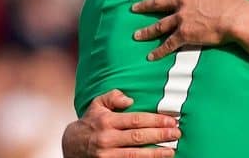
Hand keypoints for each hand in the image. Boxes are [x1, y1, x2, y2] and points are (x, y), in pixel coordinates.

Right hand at [62, 89, 179, 157]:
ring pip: (136, 155)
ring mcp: (107, 155)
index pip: (136, 120)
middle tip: (177, 134)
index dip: (155, 121)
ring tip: (172, 150)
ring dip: (156, 153)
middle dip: (160, 135)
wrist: (70, 146)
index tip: (171, 121)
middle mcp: (107, 139)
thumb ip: (113, 96)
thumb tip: (129, 99)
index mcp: (107, 121)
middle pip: (139, 137)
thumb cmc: (90, 122)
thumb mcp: (97, 104)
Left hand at [132, 0, 248, 59]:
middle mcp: (182, 1)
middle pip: (159, 3)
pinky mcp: (185, 34)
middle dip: (145, 5)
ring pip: (160, 25)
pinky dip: (159, 51)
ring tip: (136, 35)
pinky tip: (151, 56)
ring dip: (147, 31)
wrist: (235, 17)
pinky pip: (169, 44)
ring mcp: (182, 18)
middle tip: (133, 8)